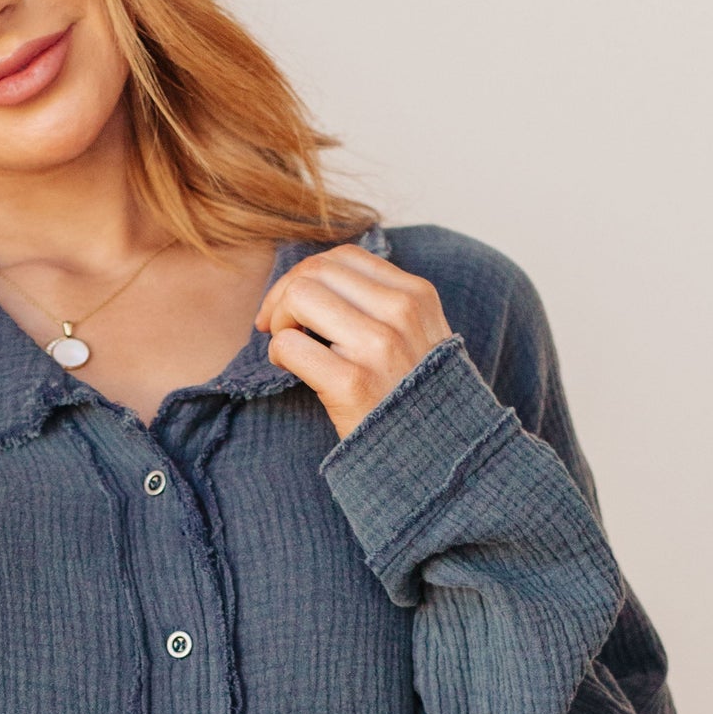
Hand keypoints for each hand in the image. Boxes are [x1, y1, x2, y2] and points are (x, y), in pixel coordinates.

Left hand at [255, 245, 453, 439]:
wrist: (437, 457)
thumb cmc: (415, 398)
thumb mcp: (420, 337)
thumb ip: (382, 304)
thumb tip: (315, 279)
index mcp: (417, 295)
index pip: (345, 256)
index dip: (308, 274)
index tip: (295, 303)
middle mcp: (401, 313)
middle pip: (317, 271)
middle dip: (284, 294)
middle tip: (276, 325)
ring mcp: (378, 346)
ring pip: (300, 296)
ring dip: (279, 320)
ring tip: (288, 345)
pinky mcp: (351, 383)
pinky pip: (290, 344)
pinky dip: (278, 353)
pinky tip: (289, 369)